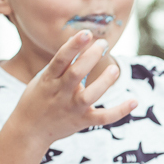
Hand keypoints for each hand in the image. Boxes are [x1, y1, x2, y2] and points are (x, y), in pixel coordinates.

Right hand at [6, 30, 137, 149]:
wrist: (29, 131)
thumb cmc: (38, 98)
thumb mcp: (44, 78)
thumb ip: (62, 63)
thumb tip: (78, 40)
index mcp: (49, 79)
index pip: (60, 59)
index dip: (73, 46)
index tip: (86, 33)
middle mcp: (60, 93)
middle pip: (76, 73)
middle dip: (90, 57)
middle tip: (103, 43)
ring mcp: (72, 108)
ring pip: (89, 96)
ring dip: (103, 82)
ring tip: (114, 69)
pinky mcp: (82, 121)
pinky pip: (103, 117)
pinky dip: (120, 111)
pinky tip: (134, 100)